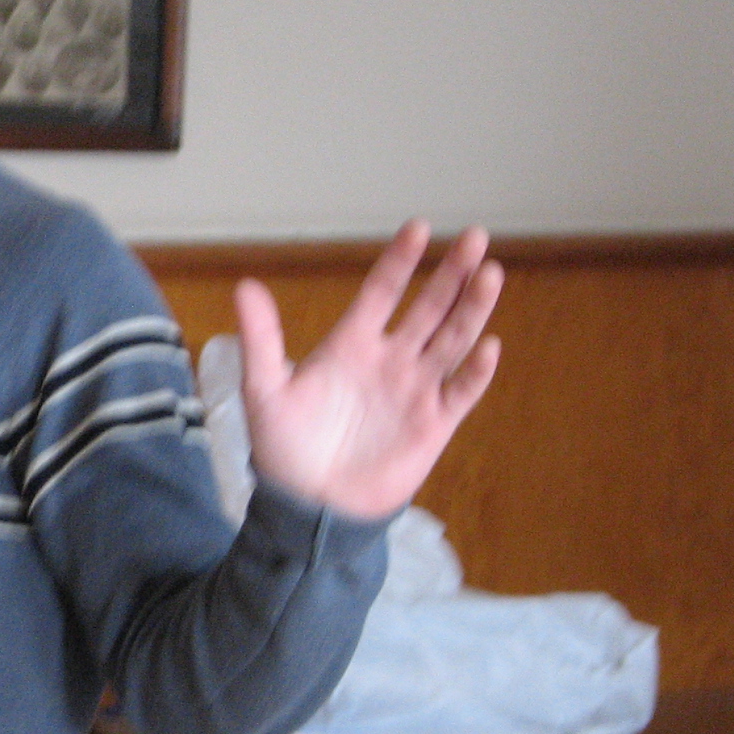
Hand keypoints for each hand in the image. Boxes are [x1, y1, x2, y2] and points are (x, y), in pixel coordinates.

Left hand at [235, 220, 502, 519]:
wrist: (309, 506)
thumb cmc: (284, 449)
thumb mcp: (264, 390)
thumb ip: (261, 339)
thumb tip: (244, 286)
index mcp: (351, 344)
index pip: (382, 291)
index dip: (400, 261)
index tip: (419, 228)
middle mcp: (390, 359)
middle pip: (429, 307)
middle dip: (452, 273)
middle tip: (476, 237)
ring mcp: (415, 388)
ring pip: (453, 339)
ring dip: (472, 308)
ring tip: (489, 274)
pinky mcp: (434, 422)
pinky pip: (461, 390)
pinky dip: (476, 370)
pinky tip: (487, 345)